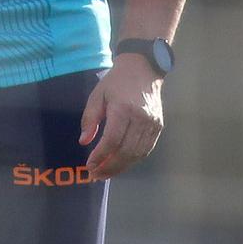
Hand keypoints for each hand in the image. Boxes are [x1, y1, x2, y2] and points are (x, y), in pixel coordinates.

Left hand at [78, 52, 164, 178]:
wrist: (143, 68)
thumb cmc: (116, 82)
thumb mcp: (97, 95)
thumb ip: (90, 119)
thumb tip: (84, 142)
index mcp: (123, 109)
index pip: (112, 140)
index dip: (100, 156)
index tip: (89, 165)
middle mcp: (141, 119)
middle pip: (126, 151)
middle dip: (110, 166)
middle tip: (96, 175)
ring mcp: (152, 124)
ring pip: (137, 153)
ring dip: (121, 166)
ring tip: (106, 173)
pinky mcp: (159, 127)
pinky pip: (146, 149)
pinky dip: (133, 159)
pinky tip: (121, 164)